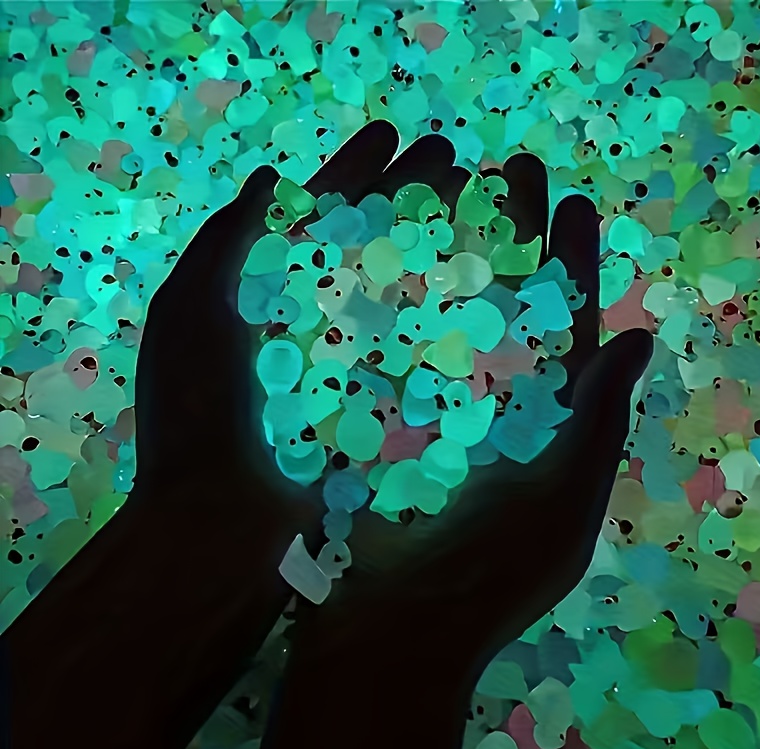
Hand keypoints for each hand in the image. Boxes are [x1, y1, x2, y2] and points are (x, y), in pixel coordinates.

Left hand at [3, 121, 433, 748]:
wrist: (225, 530)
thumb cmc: (200, 418)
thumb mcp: (193, 315)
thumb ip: (227, 242)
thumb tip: (271, 179)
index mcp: (272, 293)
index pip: (319, 214)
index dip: (354, 171)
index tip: (395, 132)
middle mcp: (320, 322)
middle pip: (372, 243)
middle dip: (410, 196)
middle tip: (459, 157)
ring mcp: (356, 366)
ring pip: (406, 291)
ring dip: (440, 245)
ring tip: (485, 201)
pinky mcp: (387, 406)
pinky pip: (425, 352)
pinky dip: (453, 317)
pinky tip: (490, 284)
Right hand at [251, 150, 653, 748]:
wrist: (387, 628)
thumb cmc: (485, 576)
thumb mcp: (561, 505)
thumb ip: (596, 424)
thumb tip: (634, 338)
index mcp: (543, 424)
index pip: (563, 327)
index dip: (571, 265)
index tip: (570, 204)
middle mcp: (485, 405)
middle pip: (503, 304)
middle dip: (509, 237)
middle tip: (504, 169)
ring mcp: (423, 406)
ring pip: (438, 314)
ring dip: (444, 251)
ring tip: (442, 186)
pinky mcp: (369, 416)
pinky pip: (379, 347)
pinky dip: (380, 299)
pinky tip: (374, 247)